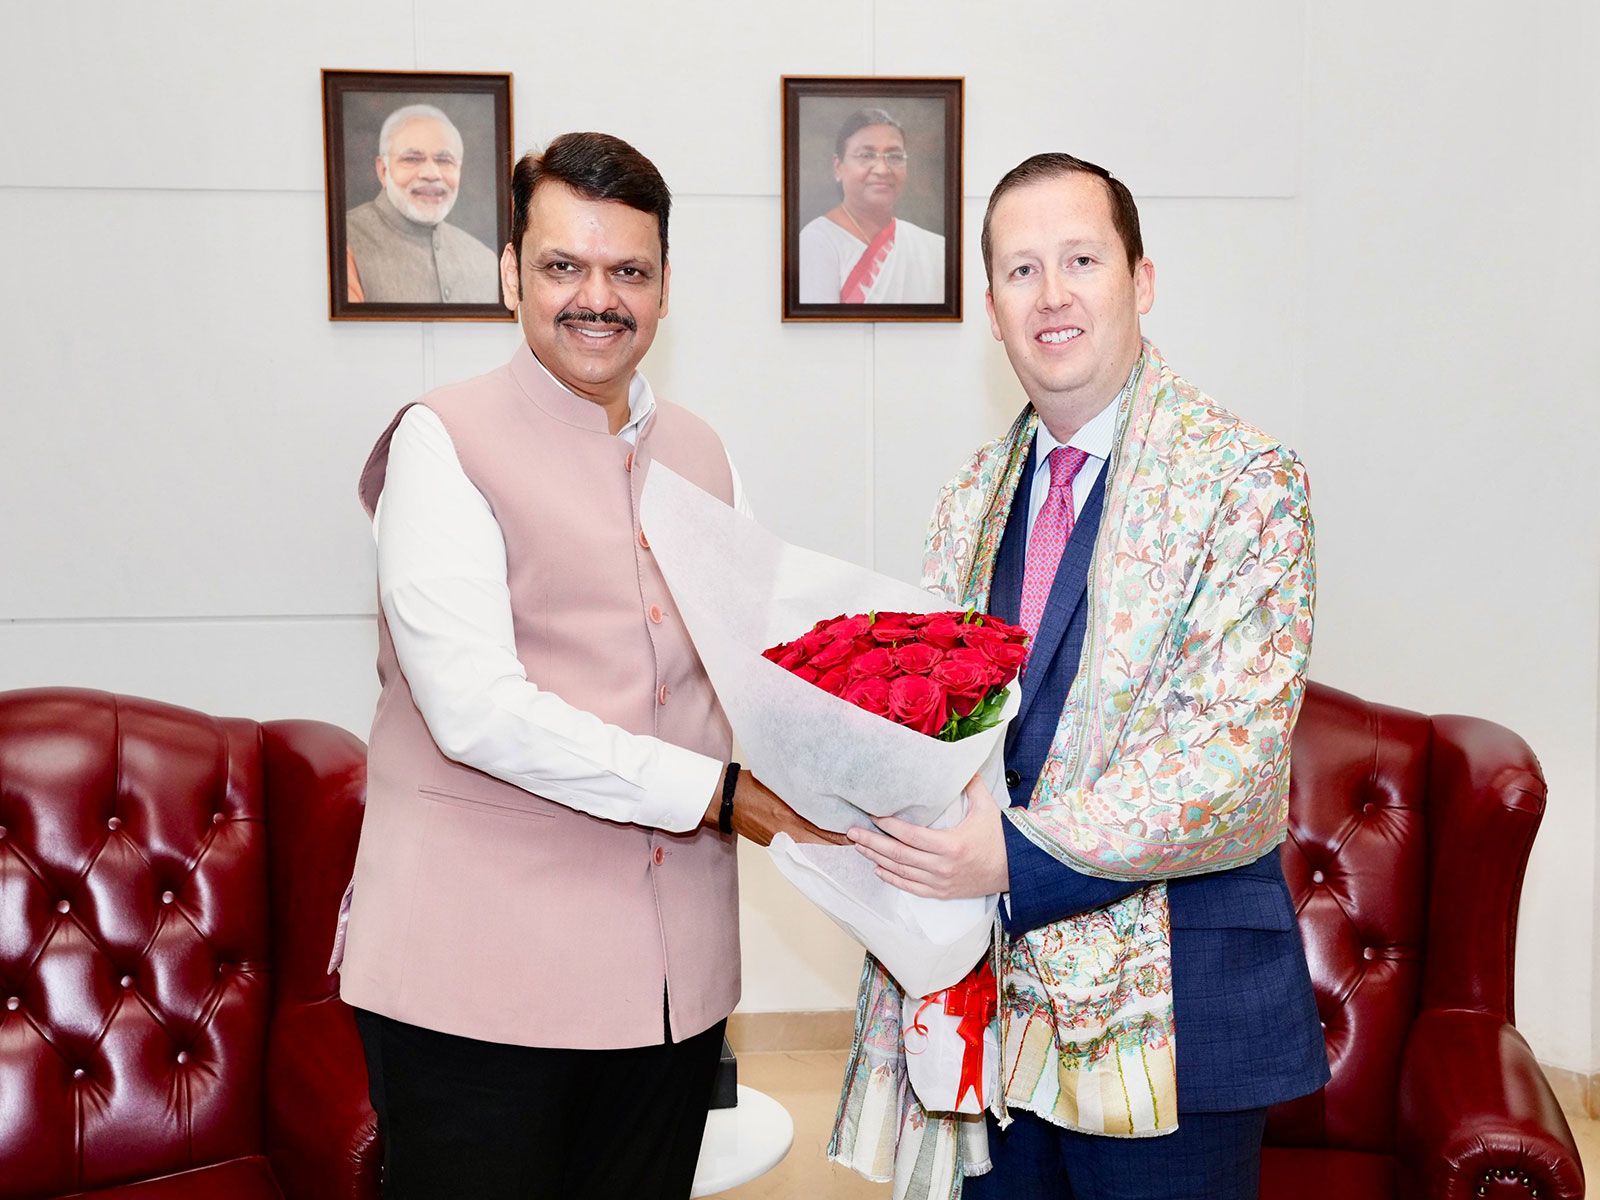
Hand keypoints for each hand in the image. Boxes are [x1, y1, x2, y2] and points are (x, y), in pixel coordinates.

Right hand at [702, 768, 849, 847]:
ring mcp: (780, 843)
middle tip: (859, 841)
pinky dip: (813, 848)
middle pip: (822, 847)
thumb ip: (804, 795)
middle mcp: (787, 836)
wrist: (724, 799)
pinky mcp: (774, 844)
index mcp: (790, 821)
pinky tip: (824, 844)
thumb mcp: (782, 786)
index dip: (844, 836)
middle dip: (840, 845)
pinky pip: (799, 849)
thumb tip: (828, 798)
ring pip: (812, 850)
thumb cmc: (751, 786)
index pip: (825, 834)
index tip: (860, 833)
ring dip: (828, 848)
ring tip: (846, 844)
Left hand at [848, 773, 1009, 898]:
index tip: (872, 815)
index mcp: (951, 845)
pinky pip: (911, 888)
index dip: (888, 825)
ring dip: (877, 858)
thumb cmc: (1002, 837)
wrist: (1017, 870)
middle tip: (851, 831)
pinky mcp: (942, 893)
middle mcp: (942, 867)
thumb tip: (959, 763)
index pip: (910, 835)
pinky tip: (878, 869)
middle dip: (872, 842)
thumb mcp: (987, 807)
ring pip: (901, 872)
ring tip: (859, 846)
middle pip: (898, 854)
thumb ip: (971, 784)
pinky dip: (893, 878)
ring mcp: (941, 883)